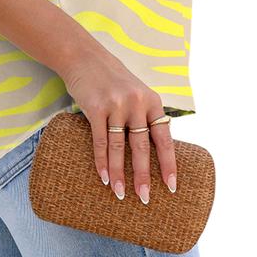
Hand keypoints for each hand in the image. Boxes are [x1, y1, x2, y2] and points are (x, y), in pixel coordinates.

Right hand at [60, 49, 176, 203]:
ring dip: (120, 174)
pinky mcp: (96, 107)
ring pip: (119, 147)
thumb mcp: (136, 92)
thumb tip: (153, 151)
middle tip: (145, 198)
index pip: (164, 138)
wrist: (84, 57)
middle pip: (142, 146)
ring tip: (120, 194)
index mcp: (152, 100)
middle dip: (143, 176)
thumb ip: (144, 116)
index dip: (169, 164)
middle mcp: (136, 103)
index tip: (172, 187)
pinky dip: (102, 161)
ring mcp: (116, 105)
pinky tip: (104, 177)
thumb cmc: (112, 79)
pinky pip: (100, 140)